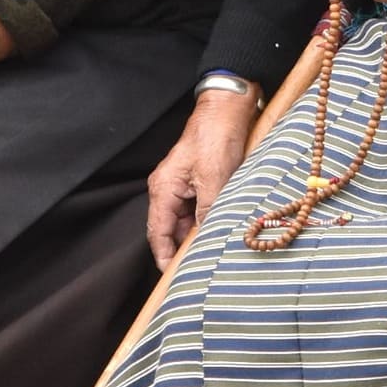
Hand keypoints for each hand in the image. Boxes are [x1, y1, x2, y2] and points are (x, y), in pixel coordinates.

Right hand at [147, 88, 260, 268]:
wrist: (228, 107)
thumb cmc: (216, 136)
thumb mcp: (215, 179)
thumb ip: (208, 212)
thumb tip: (204, 240)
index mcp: (163, 189)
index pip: (158, 233)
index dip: (165, 258)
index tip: (175, 278)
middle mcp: (168, 189)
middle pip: (171, 230)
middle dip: (183, 249)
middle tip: (200, 269)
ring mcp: (182, 185)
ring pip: (186, 221)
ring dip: (198, 235)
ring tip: (213, 252)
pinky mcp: (197, 181)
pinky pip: (198, 209)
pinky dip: (207, 221)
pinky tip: (220, 229)